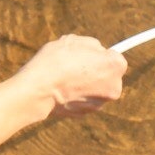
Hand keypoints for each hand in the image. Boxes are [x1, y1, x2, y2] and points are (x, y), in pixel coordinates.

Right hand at [11, 34, 127, 118]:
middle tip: (76, 65)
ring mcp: (100, 103)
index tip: (91, 56)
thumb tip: (96, 52)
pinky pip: (83, 100)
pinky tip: (62, 89)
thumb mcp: (74, 41)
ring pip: (95, 89)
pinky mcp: (86, 114)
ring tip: (65, 77)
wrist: (38, 89)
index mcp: (115, 65)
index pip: (115, 58)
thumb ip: (92, 45)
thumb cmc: (56, 61)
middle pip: (108, 75)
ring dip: (86, 84)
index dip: (101, 55)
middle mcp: (114, 87)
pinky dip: (76, 95)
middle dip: (95, 71)